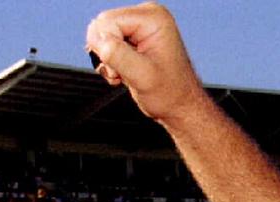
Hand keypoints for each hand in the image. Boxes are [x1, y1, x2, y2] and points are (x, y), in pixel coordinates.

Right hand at [85, 2, 208, 124]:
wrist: (179, 107)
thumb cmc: (170, 94)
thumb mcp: (143, 76)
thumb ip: (119, 56)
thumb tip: (100, 42)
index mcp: (154, 18)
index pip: (107, 22)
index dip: (107, 47)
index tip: (122, 68)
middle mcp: (146, 16)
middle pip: (101, 25)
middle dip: (105, 52)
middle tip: (124, 72)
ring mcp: (138, 26)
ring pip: (99, 35)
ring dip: (107, 59)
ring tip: (125, 74)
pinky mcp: (132, 37)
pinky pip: (103, 43)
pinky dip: (108, 61)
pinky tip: (124, 73)